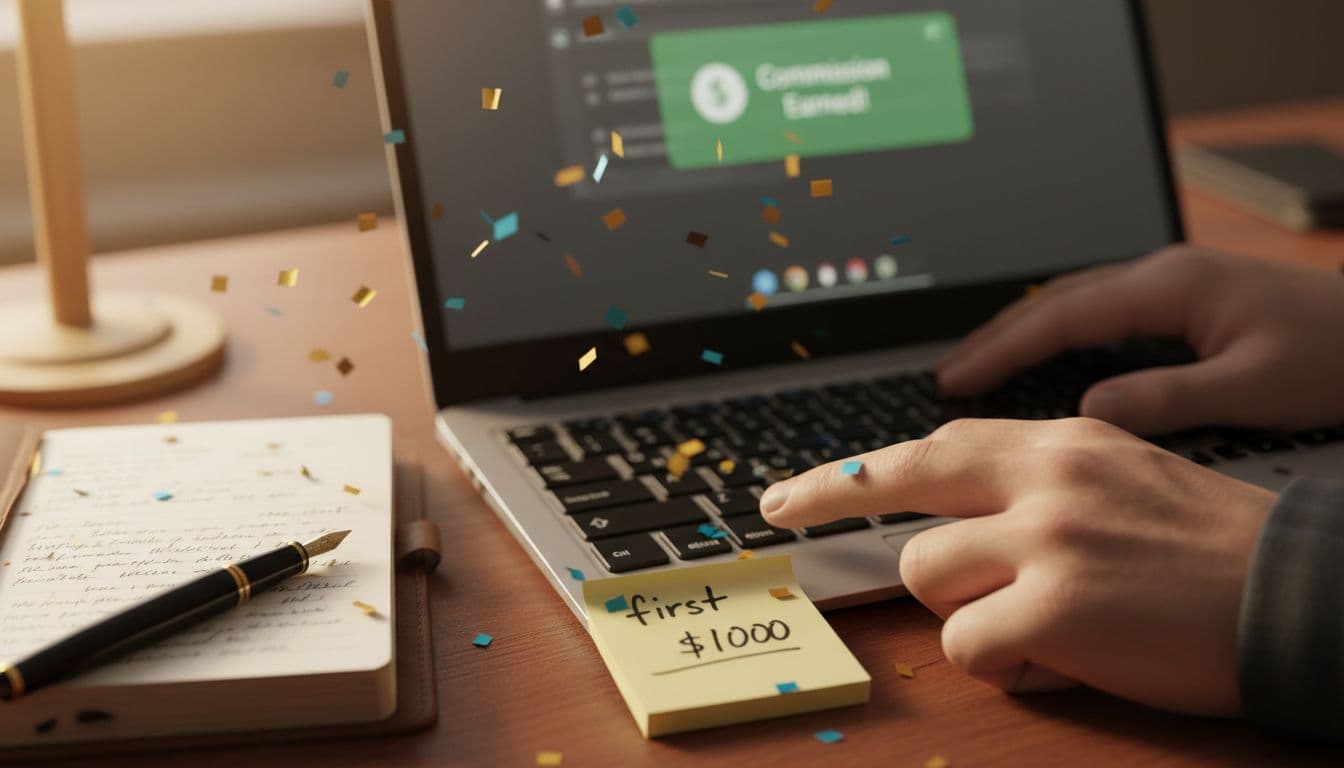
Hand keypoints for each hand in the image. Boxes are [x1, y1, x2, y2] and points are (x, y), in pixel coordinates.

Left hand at [759, 418, 1276, 715]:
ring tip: (1033, 623)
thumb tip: (948, 522)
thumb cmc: (1209, 549)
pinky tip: (1055, 659)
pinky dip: (1000, 662)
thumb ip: (1034, 488)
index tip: (798, 482)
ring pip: (928, 573)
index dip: (859, 466)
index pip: (936, 442)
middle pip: (904, 484)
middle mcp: (1046, 478)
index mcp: (1063, 443)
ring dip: (965, 608)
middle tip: (780, 514)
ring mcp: (1047, 540)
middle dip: (827, 500)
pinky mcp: (1056, 609)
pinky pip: (969, 644)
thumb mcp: (1121, 481)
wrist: (1298, 594)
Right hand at [936, 246, 1343, 434]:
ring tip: (980, 366)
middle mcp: (1163, 276)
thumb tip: (1091, 410)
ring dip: (1024, 333)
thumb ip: (1168, 398)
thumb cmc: (1339, 354)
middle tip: (947, 374)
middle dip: (997, 336)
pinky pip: (1101, 312)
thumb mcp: (1254, 386)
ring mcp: (1172, 284)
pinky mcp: (1184, 300)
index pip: (1062, 315)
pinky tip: (1046, 358)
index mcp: (1171, 286)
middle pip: (1056, 301)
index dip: (1003, 348)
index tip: (957, 378)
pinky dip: (1059, 334)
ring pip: (1075, 303)